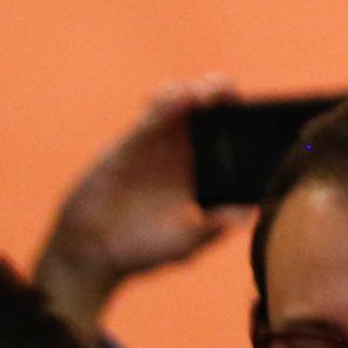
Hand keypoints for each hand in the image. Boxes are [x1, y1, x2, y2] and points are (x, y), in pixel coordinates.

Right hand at [32, 75, 248, 338]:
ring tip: (205, 95)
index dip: (242, 126)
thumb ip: (212, 230)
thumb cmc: (140, 254)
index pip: (229, 143)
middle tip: (228, 99)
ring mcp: (157, 147)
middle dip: (222, 98)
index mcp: (200, 179)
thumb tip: (248, 216)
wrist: (90, 253)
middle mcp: (182, 158)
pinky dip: (166, 100)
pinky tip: (179, 98)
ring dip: (196, 92)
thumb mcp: (183, 245)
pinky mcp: (131, 143)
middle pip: (209, 115)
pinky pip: (152, 113)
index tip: (257, 119)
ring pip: (182, 105)